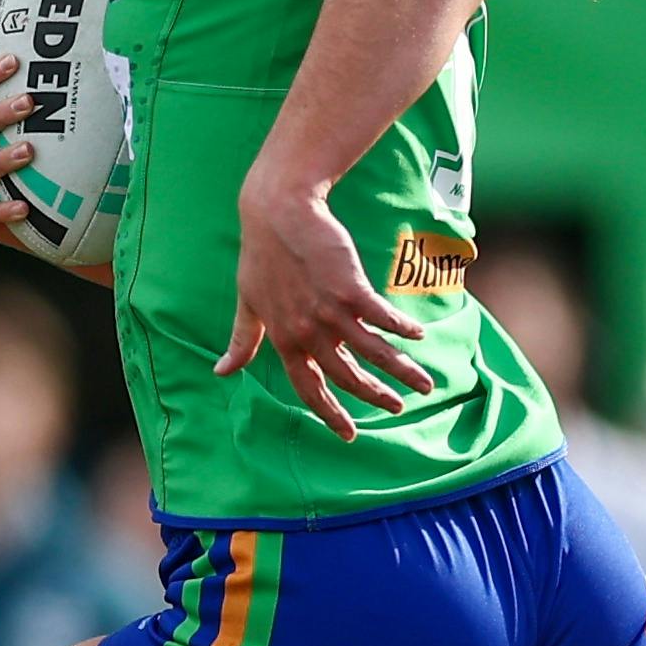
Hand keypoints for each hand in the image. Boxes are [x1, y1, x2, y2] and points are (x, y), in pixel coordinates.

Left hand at [216, 171, 433, 441]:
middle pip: (348, 378)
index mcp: (285, 340)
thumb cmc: (260, 255)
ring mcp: (330, 312)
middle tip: (398, 408)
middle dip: (376, 397)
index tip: (350, 433)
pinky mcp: (349, 288)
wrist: (277, 212)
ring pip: (373, 353)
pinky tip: (419, 336)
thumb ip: (241, 341)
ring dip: (402, 371)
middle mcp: (308, 333)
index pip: (309, 389)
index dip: (330, 414)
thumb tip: (221, 372)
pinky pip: (383, 318)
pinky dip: (402, 329)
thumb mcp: (247, 303)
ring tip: (425, 384)